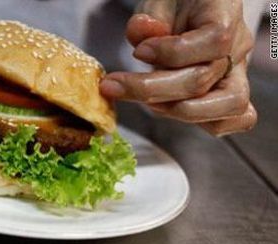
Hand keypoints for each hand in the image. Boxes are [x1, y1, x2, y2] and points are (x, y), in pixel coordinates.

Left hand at [100, 0, 255, 135]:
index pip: (214, 40)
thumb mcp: (159, 2)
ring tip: (142, 101)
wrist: (191, 11)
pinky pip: (234, 119)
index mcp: (225, 16)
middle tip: (114, 86)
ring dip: (176, 110)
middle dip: (151, 88)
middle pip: (204, 80)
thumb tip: (142, 31)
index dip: (172, 52)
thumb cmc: (175, 5)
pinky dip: (203, 123)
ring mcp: (236, 73)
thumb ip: (150, 17)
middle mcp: (237, 48)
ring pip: (229, 106)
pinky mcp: (226, 94)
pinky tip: (166, 110)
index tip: (138, 52)